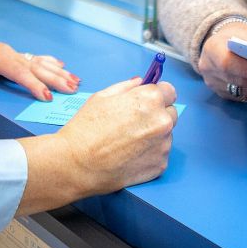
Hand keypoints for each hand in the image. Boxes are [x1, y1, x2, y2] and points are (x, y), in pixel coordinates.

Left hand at [0, 31, 78, 112]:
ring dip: (56, 71)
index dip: (34, 84)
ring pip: (38, 62)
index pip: (20, 72)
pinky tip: (60, 66)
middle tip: (72, 89)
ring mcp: (9, 52)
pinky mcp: (8, 55)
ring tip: (74, 80)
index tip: (47, 96)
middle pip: (35, 66)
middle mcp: (6, 53)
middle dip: (55, 78)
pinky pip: (33, 59)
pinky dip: (49, 63)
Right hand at [16, 78, 176, 213]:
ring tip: (128, 142)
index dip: (158, 95)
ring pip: (166, 135)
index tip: (150, 101)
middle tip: (134, 124)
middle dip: (156, 115)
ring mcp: (163, 145)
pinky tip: (130, 155)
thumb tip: (139, 82)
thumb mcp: (102, 97)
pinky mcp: (160, 165)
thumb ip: (126, 87)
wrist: (76, 164)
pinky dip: (150, 154)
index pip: (170, 91)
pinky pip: (160, 154)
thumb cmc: (85, 129)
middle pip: (170, 113)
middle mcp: (162, 121)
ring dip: (154, 136)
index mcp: (150, 99)